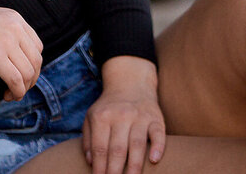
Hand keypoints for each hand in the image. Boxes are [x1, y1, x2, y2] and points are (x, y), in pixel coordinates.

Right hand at [0, 2, 43, 100]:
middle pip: (36, 60)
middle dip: (31, 79)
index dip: (33, 64)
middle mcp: (15, 28)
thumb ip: (5, 30)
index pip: (37, 46)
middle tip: (20, 88)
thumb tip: (13, 53)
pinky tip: (7, 94)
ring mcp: (6, 41)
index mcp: (15, 18)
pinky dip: (16, 91)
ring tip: (12, 93)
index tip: (24, 74)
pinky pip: (16, 79)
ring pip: (28, 72)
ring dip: (23, 88)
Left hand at [83, 55, 165, 173]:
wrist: (130, 82)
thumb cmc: (109, 106)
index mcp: (102, 117)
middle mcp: (120, 115)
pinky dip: (157, 147)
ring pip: (137, 144)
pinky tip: (154, 160)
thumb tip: (91, 162)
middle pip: (117, 149)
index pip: (100, 148)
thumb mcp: (92, 116)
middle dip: (115, 171)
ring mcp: (139, 116)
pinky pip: (158, 133)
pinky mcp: (155, 117)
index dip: (99, 168)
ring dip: (134, 166)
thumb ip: (88, 139)